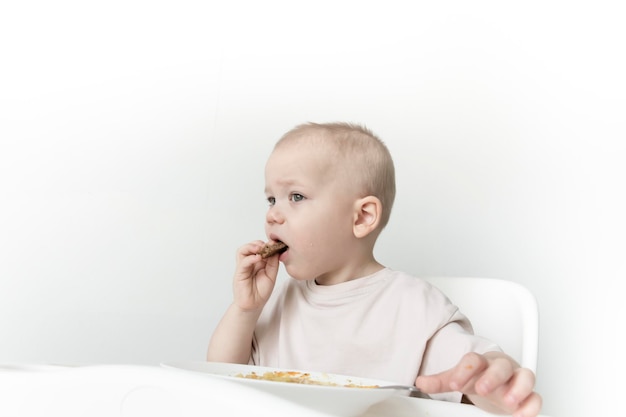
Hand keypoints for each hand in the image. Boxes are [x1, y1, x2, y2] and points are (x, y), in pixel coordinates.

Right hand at [232, 240, 280, 311]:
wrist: (254, 305)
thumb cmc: (261, 291)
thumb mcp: (271, 275)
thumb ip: (273, 263)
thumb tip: (276, 250)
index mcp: (258, 262)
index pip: (260, 247)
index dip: (267, 244)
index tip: (276, 244)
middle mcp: (250, 262)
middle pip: (250, 246)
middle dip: (258, 243)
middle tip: (268, 245)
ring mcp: (244, 267)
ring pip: (242, 250)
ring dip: (251, 247)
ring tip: (260, 248)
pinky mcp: (239, 273)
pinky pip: (243, 262)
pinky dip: (250, 258)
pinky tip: (258, 258)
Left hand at [415, 351, 541, 416]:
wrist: (496, 380)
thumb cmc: (479, 377)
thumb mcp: (459, 378)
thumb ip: (441, 381)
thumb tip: (420, 382)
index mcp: (482, 362)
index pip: (473, 360)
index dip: (463, 370)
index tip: (453, 383)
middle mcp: (501, 368)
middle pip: (500, 366)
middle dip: (492, 377)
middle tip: (481, 389)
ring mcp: (516, 380)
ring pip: (525, 376)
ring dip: (518, 388)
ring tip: (509, 401)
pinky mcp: (528, 394)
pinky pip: (536, 397)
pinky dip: (531, 405)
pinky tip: (521, 414)